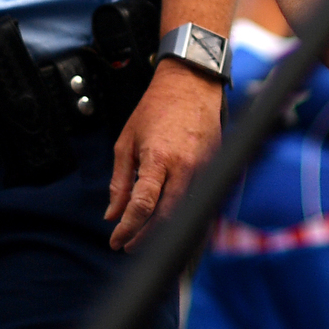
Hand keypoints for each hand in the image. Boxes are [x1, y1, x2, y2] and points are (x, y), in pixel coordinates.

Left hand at [107, 61, 221, 250]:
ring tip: (147, 237)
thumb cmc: (155, 109)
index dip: (128, 228)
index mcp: (159, 159)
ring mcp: (205, 168)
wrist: (191, 83)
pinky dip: (186, 215)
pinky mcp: (216, 166)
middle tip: (129, 245)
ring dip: (166, 230)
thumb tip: (113, 214)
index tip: (116, 240)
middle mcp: (185, 167)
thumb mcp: (126, 142)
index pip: (143, 206)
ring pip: (187, 213)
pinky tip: (171, 221)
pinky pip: (201, 200)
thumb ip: (120, 181)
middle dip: (146, 237)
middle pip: (167, 217)